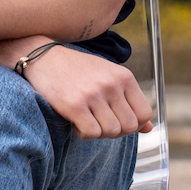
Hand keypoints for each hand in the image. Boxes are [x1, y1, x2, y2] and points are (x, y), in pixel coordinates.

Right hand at [19, 44, 152, 138]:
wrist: (41, 56)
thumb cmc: (76, 70)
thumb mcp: (107, 77)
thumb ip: (128, 101)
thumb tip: (149, 128)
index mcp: (123, 76)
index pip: (144, 114)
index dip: (132, 123)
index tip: (115, 117)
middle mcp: (111, 84)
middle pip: (128, 126)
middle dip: (114, 130)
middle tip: (97, 119)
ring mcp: (93, 94)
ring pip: (110, 132)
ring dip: (97, 131)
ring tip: (85, 117)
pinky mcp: (74, 105)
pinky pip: (91, 133)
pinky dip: (83, 132)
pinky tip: (74, 120)